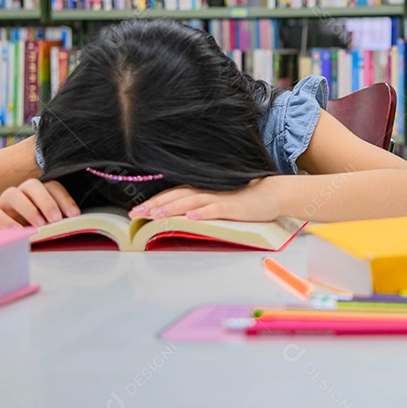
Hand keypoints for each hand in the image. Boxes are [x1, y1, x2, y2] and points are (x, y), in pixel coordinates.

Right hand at [0, 179, 79, 228]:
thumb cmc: (19, 221)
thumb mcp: (38, 220)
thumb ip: (51, 220)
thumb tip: (71, 226)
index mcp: (35, 192)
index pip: (51, 186)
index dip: (64, 198)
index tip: (74, 215)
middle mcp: (19, 192)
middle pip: (33, 185)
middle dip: (47, 201)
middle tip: (56, 219)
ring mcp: (2, 201)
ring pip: (14, 195)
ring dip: (29, 209)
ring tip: (39, 225)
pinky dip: (7, 221)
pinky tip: (17, 230)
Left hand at [128, 178, 284, 223]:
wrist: (271, 194)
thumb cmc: (244, 201)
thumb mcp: (217, 203)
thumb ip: (199, 206)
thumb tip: (178, 216)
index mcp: (201, 190)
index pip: (172, 196)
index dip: (153, 203)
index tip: (135, 212)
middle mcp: (207, 191)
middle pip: (176, 197)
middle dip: (154, 206)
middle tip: (136, 215)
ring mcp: (219, 198)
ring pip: (191, 201)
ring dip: (172, 208)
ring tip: (156, 216)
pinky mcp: (233, 206)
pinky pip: (215, 208)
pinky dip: (202, 212)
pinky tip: (191, 217)